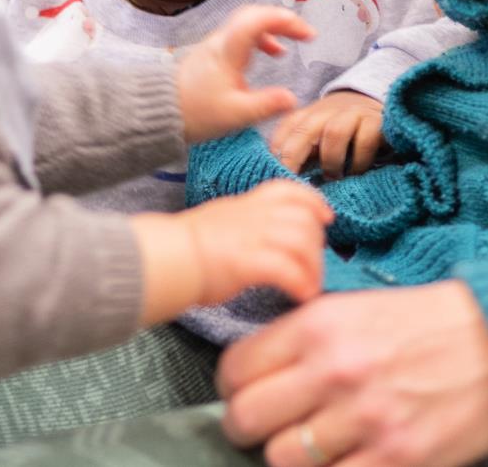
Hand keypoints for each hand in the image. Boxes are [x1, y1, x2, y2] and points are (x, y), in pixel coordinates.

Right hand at [131, 182, 332, 324]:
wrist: (163, 258)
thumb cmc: (184, 249)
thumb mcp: (219, 221)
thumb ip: (244, 224)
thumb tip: (263, 238)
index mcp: (244, 204)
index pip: (288, 190)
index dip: (313, 202)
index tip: (325, 218)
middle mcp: (252, 215)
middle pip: (303, 219)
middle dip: (317, 244)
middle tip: (313, 267)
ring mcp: (250, 237)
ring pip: (301, 242)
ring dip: (313, 267)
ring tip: (309, 286)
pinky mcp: (247, 262)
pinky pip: (288, 270)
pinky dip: (301, 283)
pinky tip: (300, 296)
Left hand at [176, 5, 313, 141]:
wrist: (158, 113)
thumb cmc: (194, 114)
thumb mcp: (235, 115)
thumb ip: (266, 105)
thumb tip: (292, 98)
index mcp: (227, 52)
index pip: (258, 20)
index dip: (286, 20)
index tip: (308, 34)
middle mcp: (220, 43)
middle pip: (253, 15)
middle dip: (281, 20)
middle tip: (304, 34)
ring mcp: (214, 47)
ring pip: (245, 25)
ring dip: (270, 30)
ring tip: (287, 47)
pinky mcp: (211, 56)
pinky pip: (239, 37)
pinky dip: (257, 40)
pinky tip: (268, 55)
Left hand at [217, 281, 487, 466]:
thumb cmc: (425, 325)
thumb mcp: (354, 310)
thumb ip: (302, 339)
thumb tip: (255, 373)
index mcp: (318, 327)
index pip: (236, 369)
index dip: (233, 389)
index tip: (244, 395)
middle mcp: (334, 371)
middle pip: (247, 419)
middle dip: (248, 430)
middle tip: (267, 430)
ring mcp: (365, 418)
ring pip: (282, 459)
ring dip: (291, 458)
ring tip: (312, 448)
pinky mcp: (398, 458)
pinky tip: (348, 459)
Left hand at [268, 91, 384, 179]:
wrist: (382, 112)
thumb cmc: (341, 138)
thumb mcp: (318, 143)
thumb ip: (302, 156)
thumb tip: (282, 182)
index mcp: (307, 116)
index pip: (285, 130)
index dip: (277, 152)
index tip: (276, 174)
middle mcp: (328, 111)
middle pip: (304, 129)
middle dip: (294, 156)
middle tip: (296, 182)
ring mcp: (353, 114)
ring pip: (334, 132)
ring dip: (331, 160)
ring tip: (332, 178)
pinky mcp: (378, 122)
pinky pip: (365, 141)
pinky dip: (358, 161)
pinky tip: (356, 173)